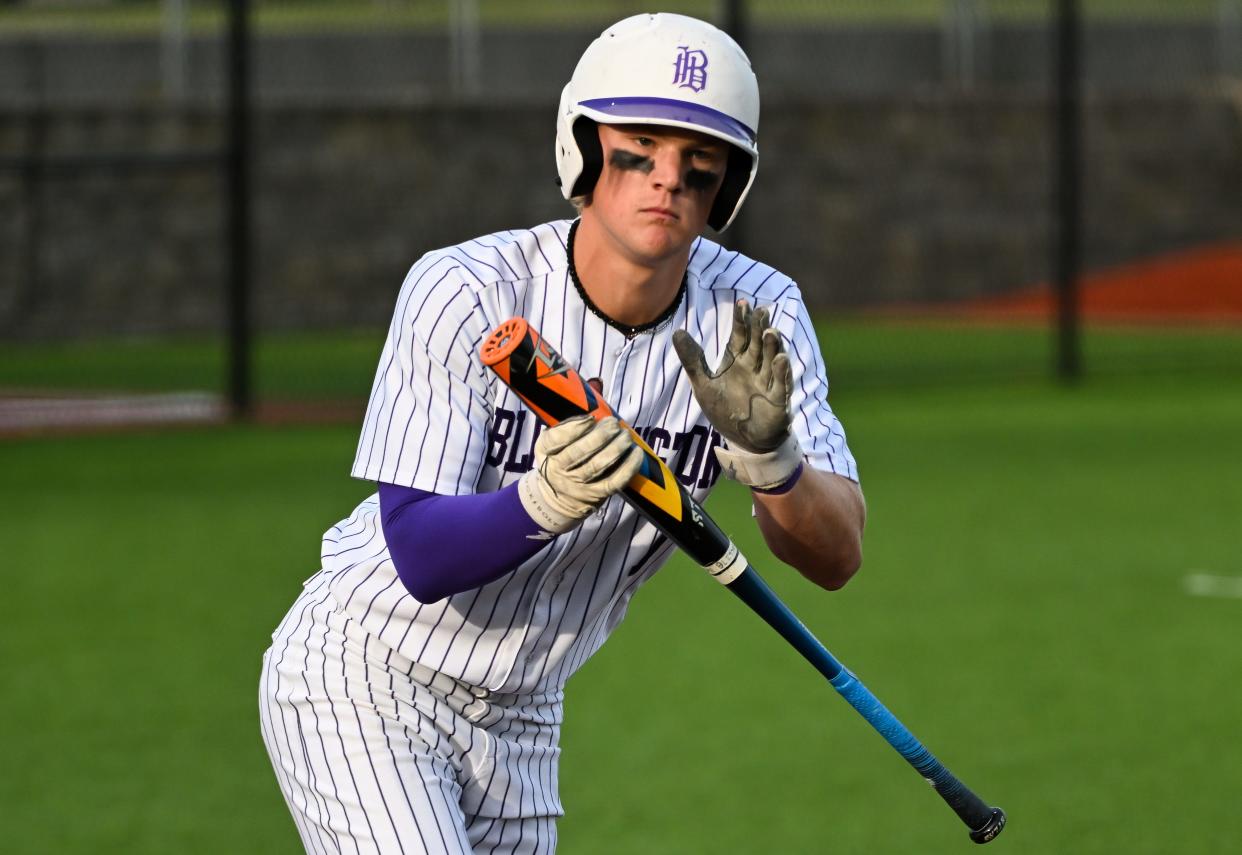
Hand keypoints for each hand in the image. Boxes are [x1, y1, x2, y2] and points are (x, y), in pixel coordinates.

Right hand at [518, 415, 643, 533]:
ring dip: (615, 448)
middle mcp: (558, 470)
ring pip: (597, 466)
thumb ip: (576, 413)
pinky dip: (628, 468)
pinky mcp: (596, 495)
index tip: (590, 418)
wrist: (560, 497)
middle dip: (600, 436)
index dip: (573, 428)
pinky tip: (636, 453)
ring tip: (625, 435)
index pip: (555, 440)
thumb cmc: (562, 457)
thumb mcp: (557, 438)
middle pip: (578, 453)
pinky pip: (614, 482)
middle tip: (613, 424)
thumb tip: (597, 384)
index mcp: (545, 451)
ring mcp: (577, 485)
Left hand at [673, 300, 801, 488]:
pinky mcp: (777, 399)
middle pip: (758, 343)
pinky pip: (780, 384)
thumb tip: (677, 332)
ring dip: (773, 345)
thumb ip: (692, 360)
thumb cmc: (725, 410)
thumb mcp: (703, 384)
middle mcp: (755, 367)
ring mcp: (768, 381)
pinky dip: (781, 372)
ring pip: (771, 359)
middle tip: (762, 311)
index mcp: (738, 360)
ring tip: (771, 331)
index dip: (742, 321)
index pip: (740, 336)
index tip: (742, 304)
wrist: (743, 440)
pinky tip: (780, 359)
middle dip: (760, 328)